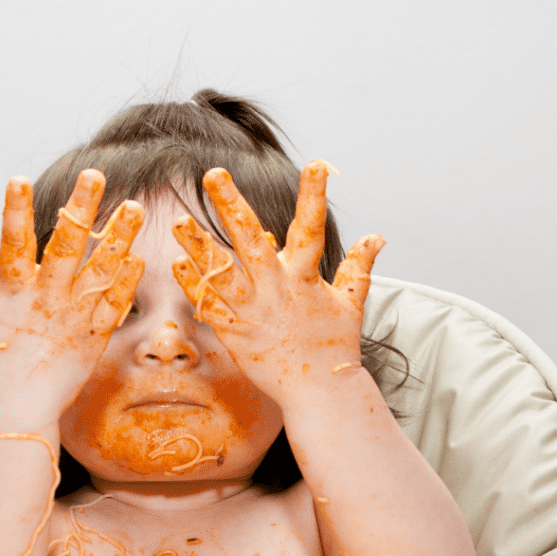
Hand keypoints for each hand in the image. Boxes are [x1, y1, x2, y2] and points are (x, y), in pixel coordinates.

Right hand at [0, 170, 144, 413]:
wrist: (16, 412)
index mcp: (14, 293)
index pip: (11, 243)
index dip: (14, 211)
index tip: (17, 178)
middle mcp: (46, 299)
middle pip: (66, 246)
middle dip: (80, 209)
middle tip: (94, 176)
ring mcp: (73, 317)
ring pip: (99, 270)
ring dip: (118, 237)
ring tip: (133, 208)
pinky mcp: (94, 338)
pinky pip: (114, 306)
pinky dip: (126, 282)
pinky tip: (139, 258)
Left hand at [170, 162, 382, 406]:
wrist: (319, 392)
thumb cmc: (335, 347)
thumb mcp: (352, 303)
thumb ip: (359, 266)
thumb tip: (378, 236)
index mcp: (305, 278)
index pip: (311, 229)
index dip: (315, 196)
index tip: (316, 163)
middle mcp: (275, 290)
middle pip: (249, 240)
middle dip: (231, 205)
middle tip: (214, 175)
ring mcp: (252, 312)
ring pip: (220, 272)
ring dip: (198, 246)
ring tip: (178, 222)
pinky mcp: (236, 334)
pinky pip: (210, 306)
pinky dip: (195, 286)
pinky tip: (179, 265)